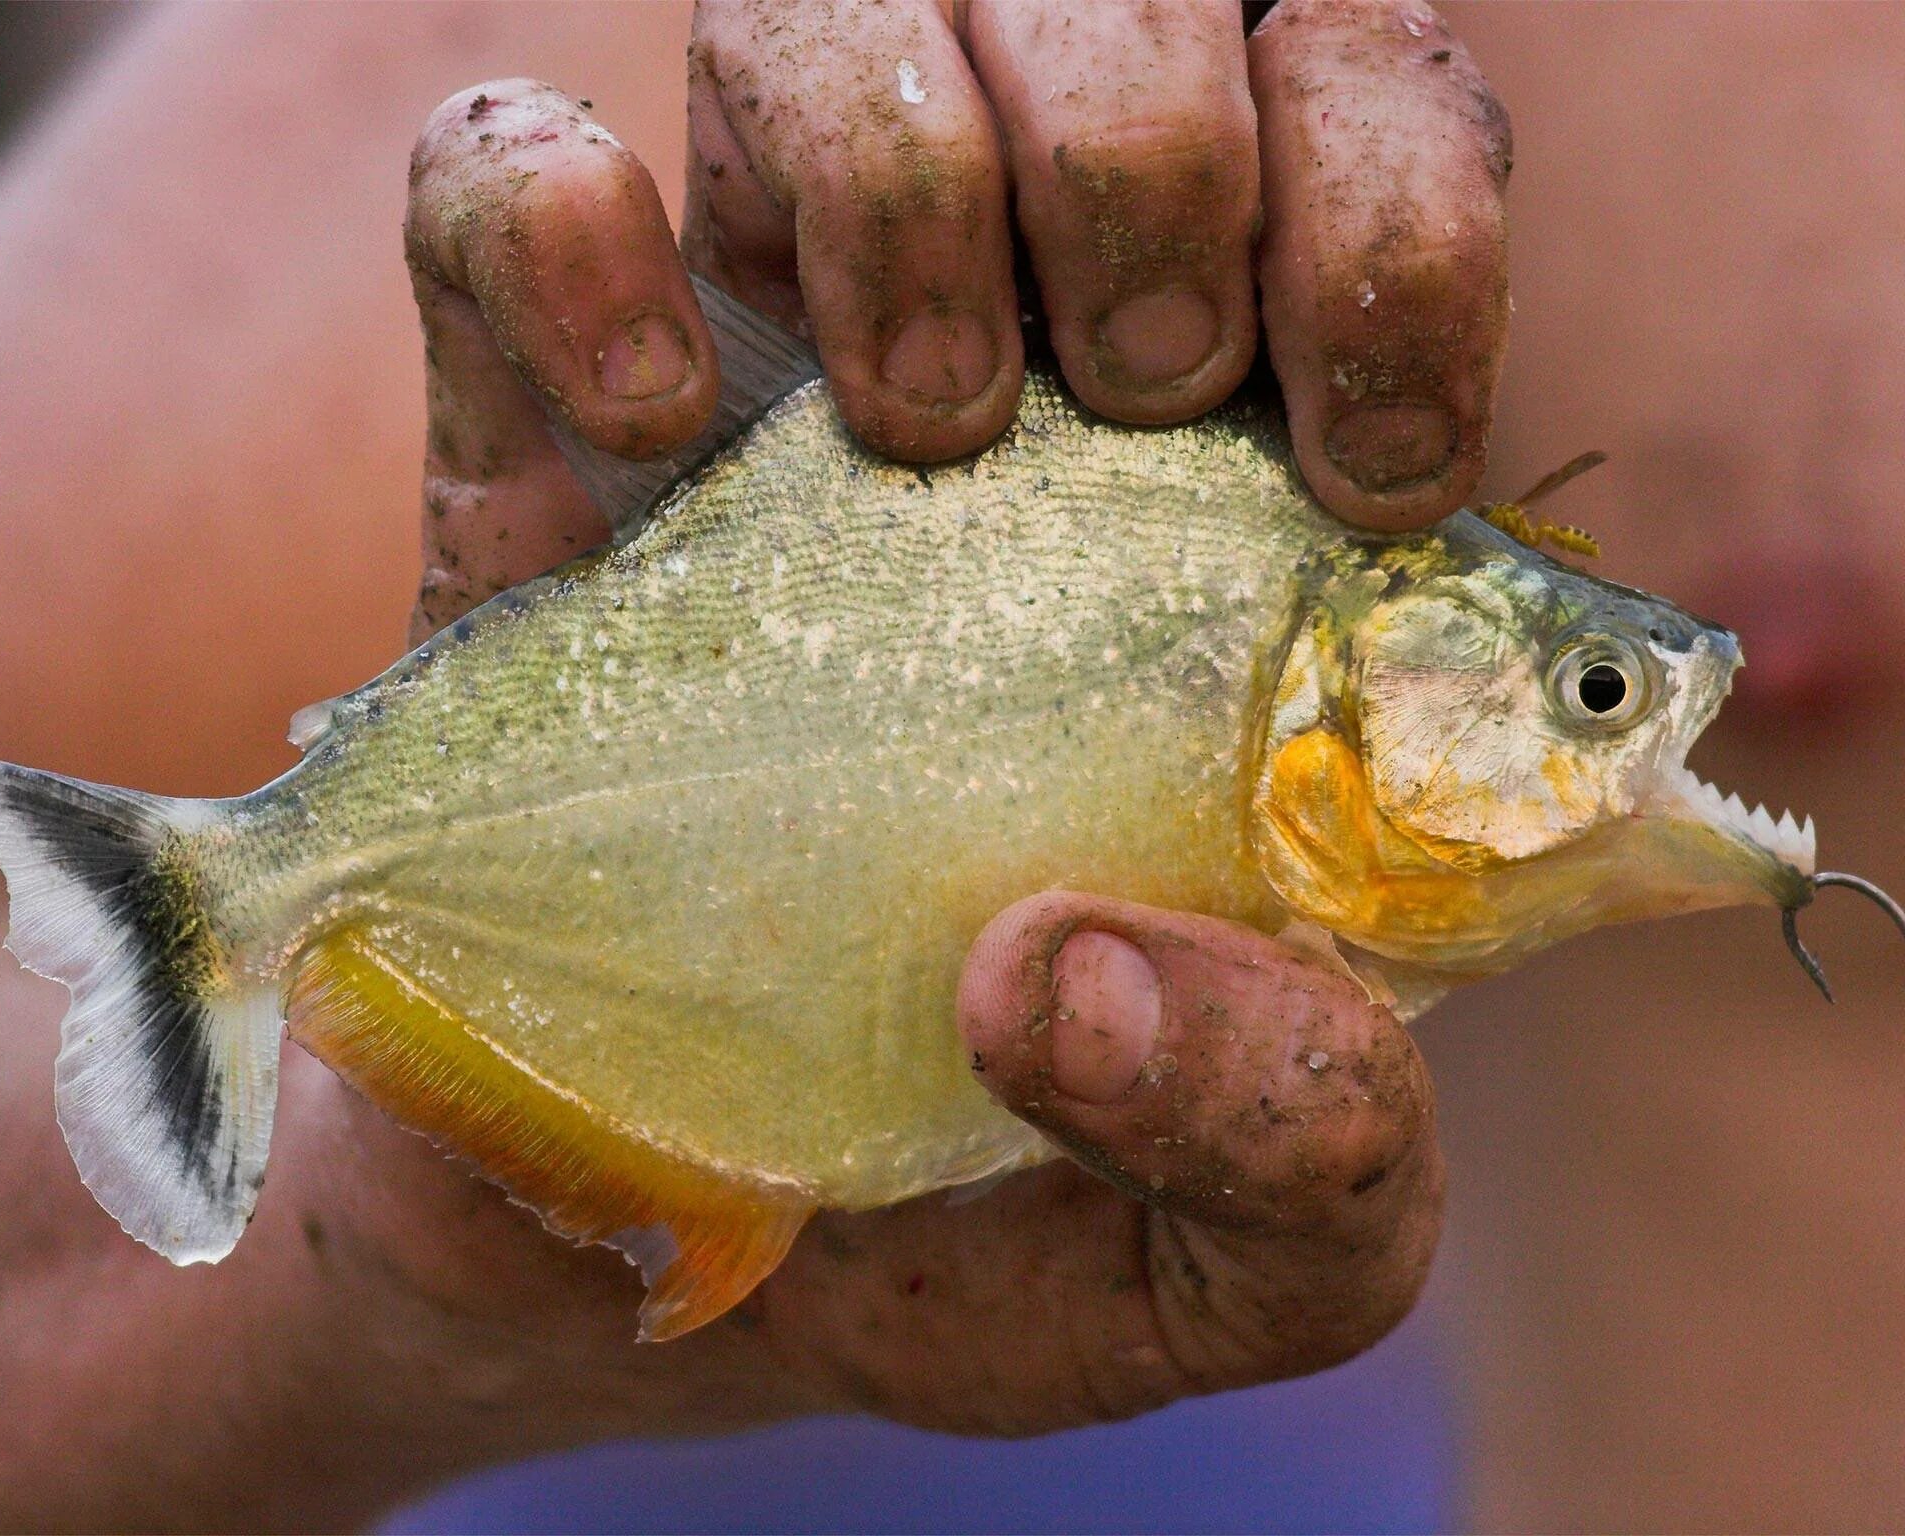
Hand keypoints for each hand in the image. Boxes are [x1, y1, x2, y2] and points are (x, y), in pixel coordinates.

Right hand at [315, 0, 1480, 1507]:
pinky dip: (564, 246)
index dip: (1402, 222)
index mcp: (1255, 524)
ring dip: (897, 160)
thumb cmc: (976, 1211)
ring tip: (908, 433)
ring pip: (830, 5)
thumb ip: (1305, 1144)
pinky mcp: (534, 428)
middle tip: (1123, 395)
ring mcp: (767, 378)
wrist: (639, 1234)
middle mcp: (1026, 380)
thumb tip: (1085, 969)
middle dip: (1153, 153)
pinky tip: (643, 435)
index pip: (1384, 144)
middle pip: (1130, 6)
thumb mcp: (1228, 1263)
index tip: (1362, 454)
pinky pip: (502, 171)